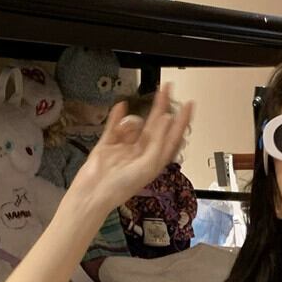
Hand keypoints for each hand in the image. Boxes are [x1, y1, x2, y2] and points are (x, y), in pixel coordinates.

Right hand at [69, 83, 193, 212]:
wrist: (93, 192)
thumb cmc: (121, 187)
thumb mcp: (148, 164)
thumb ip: (158, 141)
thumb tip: (167, 119)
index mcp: (155, 161)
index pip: (173, 136)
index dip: (182, 120)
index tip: (188, 104)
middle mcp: (142, 153)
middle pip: (156, 125)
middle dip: (162, 107)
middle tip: (168, 88)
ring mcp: (125, 148)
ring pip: (134, 125)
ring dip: (131, 122)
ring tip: (126, 128)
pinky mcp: (108, 144)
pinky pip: (114, 125)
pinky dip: (117, 116)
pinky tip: (121, 106)